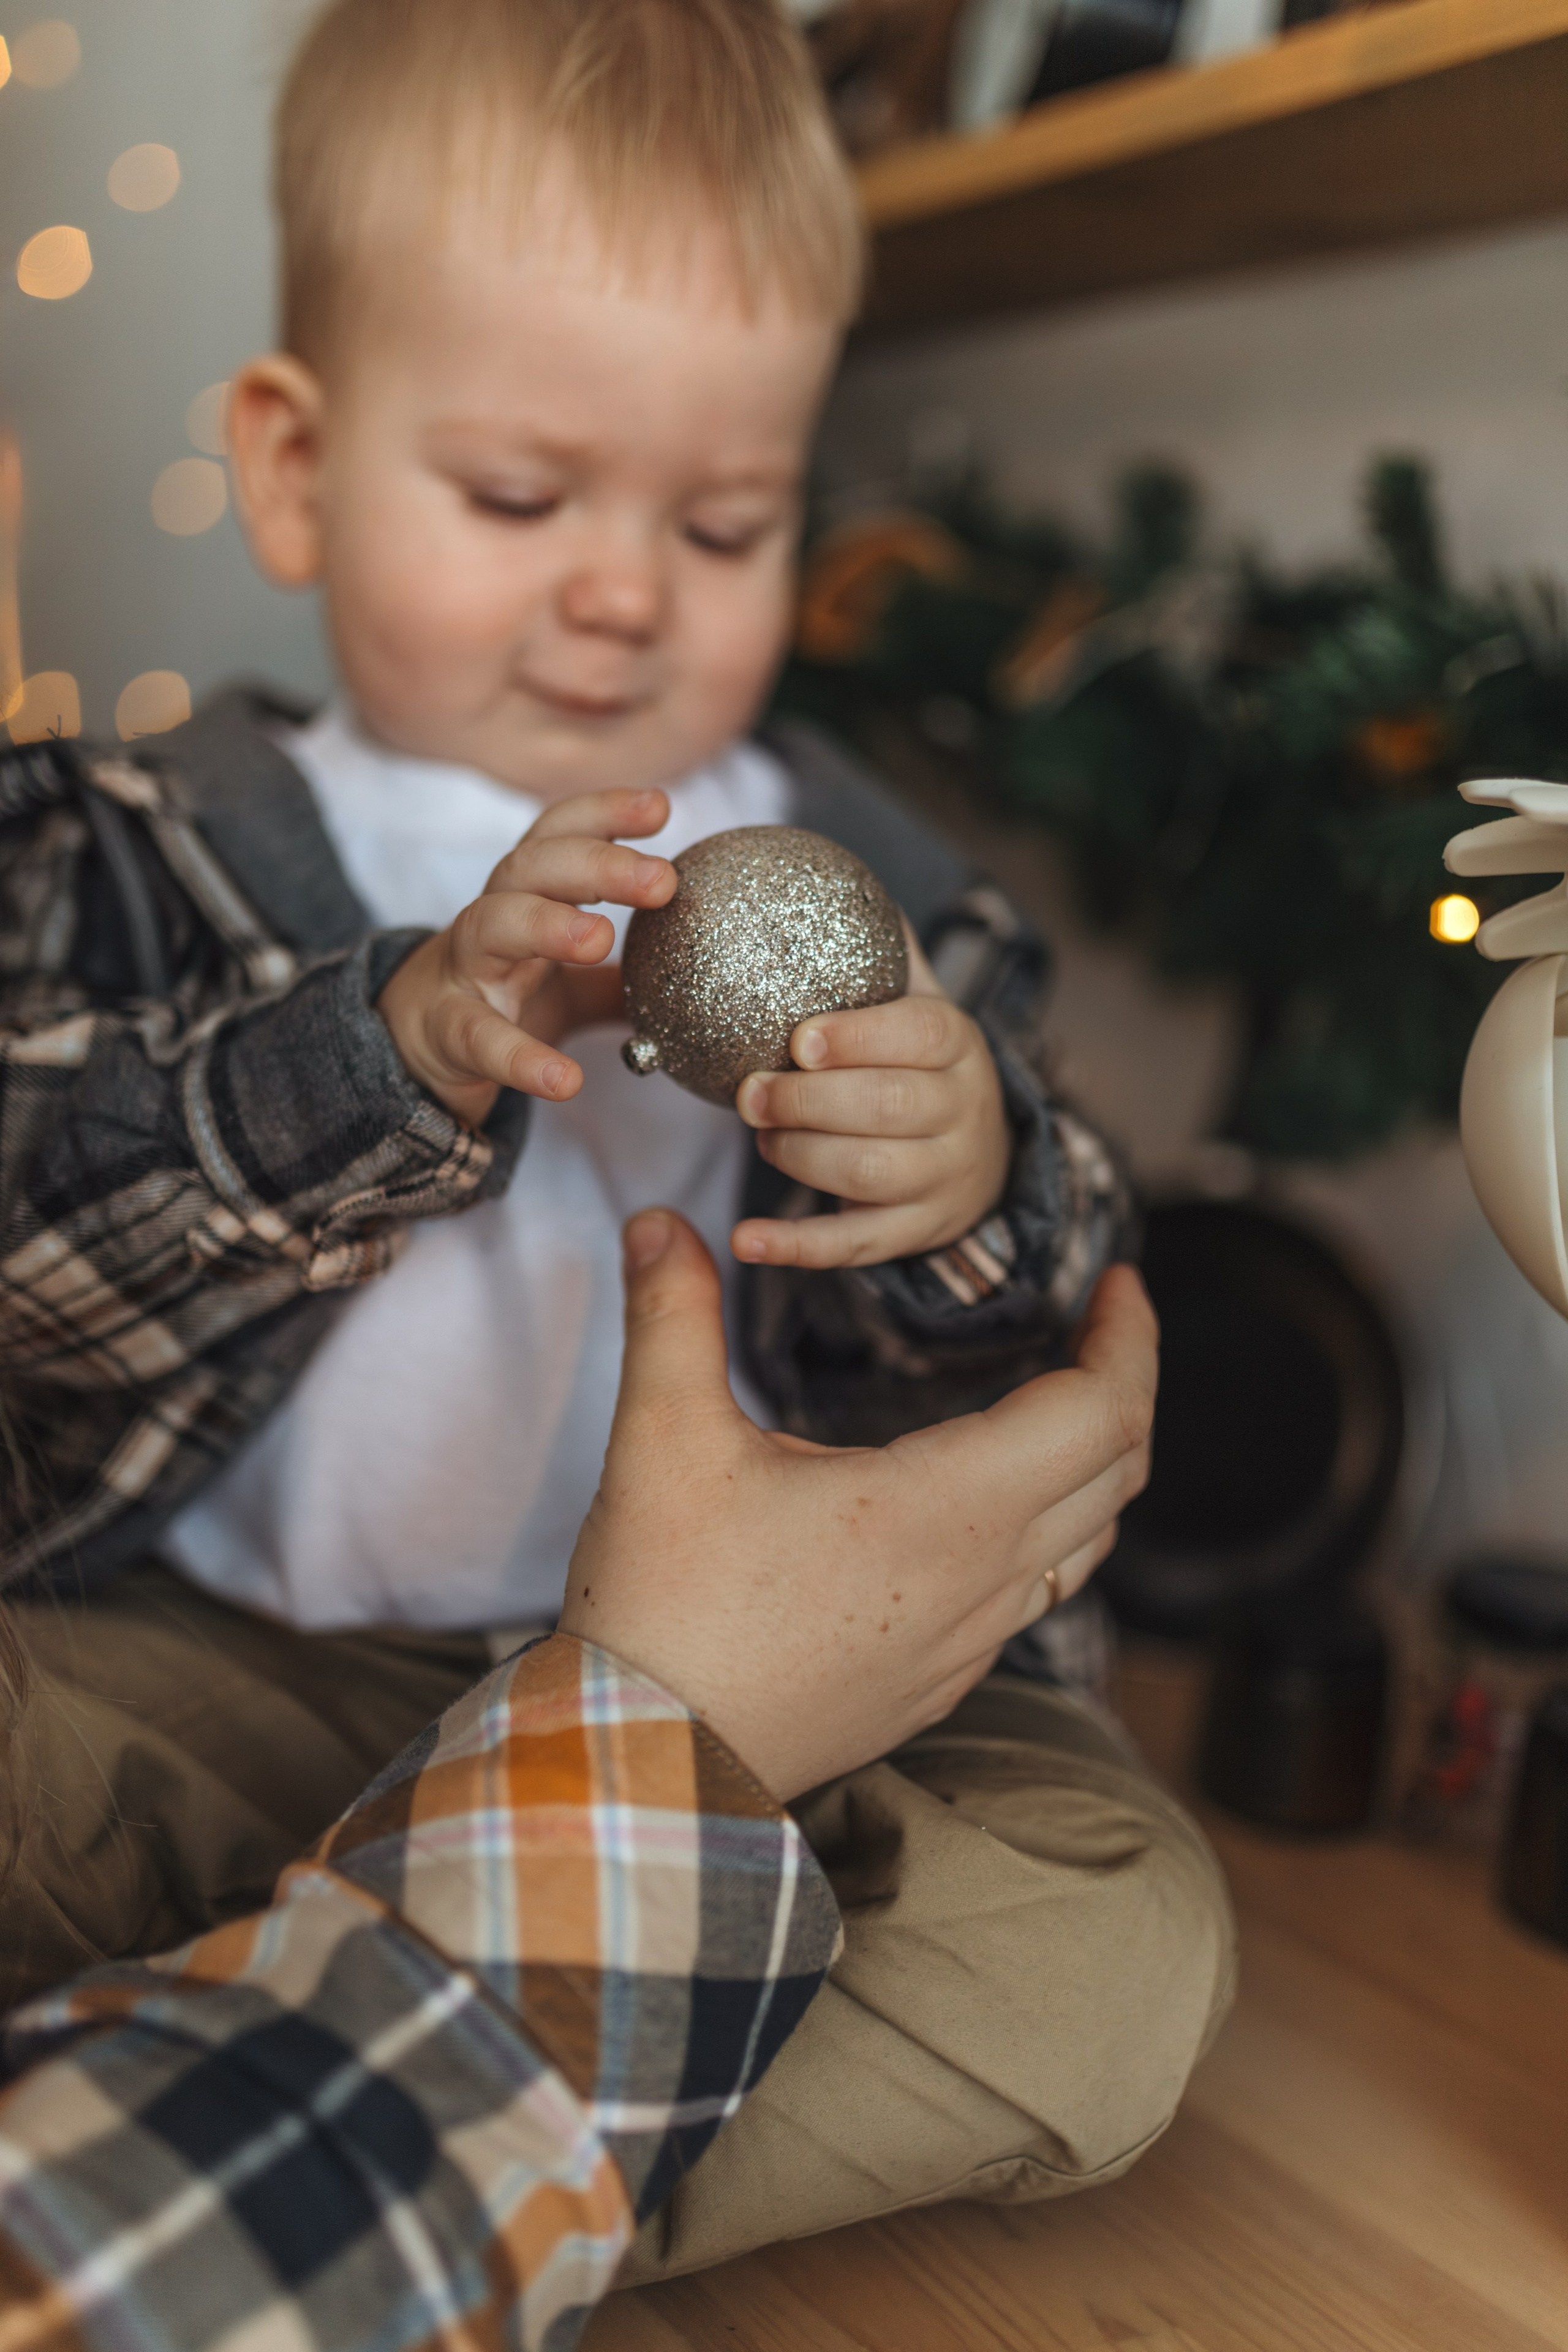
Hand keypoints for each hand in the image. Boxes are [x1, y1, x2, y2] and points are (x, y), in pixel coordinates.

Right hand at [377, 787, 675, 1125]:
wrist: (412, 1048)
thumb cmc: (496, 994)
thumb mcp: (567, 978)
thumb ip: (624, 976)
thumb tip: (700, 978)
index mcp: (525, 895)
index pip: (559, 836)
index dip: (605, 813)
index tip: (661, 806)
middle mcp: (491, 918)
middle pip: (532, 868)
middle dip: (595, 863)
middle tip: (661, 878)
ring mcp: (462, 972)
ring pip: (492, 926)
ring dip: (546, 924)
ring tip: (600, 939)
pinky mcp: (448, 1032)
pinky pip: (481, 1039)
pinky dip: (522, 1057)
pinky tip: (566, 1080)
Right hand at [561, 1211, 1155, 1799]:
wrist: (649, 1768)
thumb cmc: (666, 1608)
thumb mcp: (663, 1441)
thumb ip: (675, 1316)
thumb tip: (659, 1222)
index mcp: (945, 1509)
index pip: (1101, 1412)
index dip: (1129, 1338)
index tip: (1119, 1282)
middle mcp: (982, 1581)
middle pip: (1117, 1470)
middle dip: (1127, 1383)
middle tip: (1097, 1324)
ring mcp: (967, 1642)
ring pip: (1087, 1541)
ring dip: (1095, 1460)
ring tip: (1059, 1400)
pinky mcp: (935, 1681)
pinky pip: (1035, 1595)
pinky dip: (1050, 1527)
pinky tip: (987, 1503)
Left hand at [730, 932, 1011, 1270]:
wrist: (980, 1151)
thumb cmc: (917, 1060)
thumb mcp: (914, 998)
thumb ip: (875, 944)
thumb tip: (811, 862)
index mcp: (957, 1046)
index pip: (922, 1036)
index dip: (862, 1037)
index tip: (801, 1037)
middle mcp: (961, 1113)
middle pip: (890, 1110)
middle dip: (811, 1102)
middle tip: (750, 1092)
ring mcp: (943, 1179)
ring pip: (871, 1176)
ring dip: (802, 1158)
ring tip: (761, 1136)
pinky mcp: (916, 1233)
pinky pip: (857, 1248)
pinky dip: (797, 1249)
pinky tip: (743, 1242)